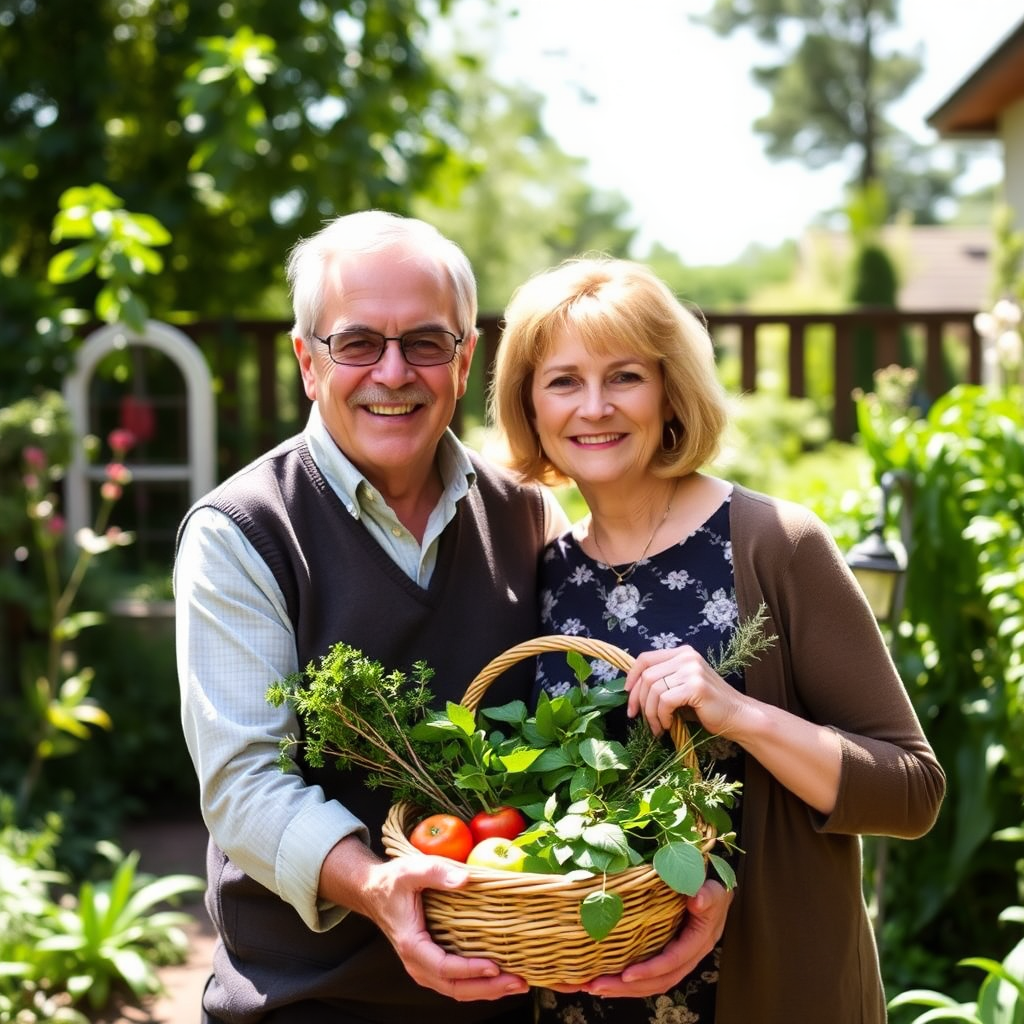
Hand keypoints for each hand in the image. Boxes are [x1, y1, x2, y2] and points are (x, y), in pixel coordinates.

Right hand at [321, 840, 528, 1001]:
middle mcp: (418, 963)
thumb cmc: (392, 882)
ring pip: (457, 989)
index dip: (470, 970)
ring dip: (487, 990)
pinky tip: (499, 977)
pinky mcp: (432, 963)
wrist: (374, 892)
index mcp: (412, 944)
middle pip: (455, 987)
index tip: (495, 966)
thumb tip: (466, 880)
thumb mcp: (412, 869)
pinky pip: (456, 981)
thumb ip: (437, 872)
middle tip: (518, 982)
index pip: (444, 967)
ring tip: (516, 983)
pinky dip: (478, 984)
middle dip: (488, 988)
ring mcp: (425, 966)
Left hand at [549, 880, 731, 997]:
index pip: (673, 961)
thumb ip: (707, 895)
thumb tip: (697, 900)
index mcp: (699, 941)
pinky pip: (649, 976)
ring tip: (593, 987)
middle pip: (659, 981)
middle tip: (596, 986)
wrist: (715, 893)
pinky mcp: (668, 957)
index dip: (651, 969)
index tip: (626, 974)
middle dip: (628, 987)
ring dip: (623, 989)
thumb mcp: (712, 889)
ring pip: (652, 983)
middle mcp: (689, 956)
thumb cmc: (710, 888)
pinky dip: (628, 982)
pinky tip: (606, 981)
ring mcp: (678, 960)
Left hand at [625, 645, 747, 737]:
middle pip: (646, 675)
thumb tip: (632, 689)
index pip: (645, 658)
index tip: (628, 695)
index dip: (632, 676)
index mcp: (682, 653)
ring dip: (650, 713)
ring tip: (657, 726)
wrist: (738, 717)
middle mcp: (687, 657)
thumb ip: (663, 681)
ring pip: (654, 689)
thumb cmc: (707, 706)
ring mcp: (692, 670)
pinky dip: (661, 716)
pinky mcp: (696, 686)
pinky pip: (665, 701)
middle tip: (636, 717)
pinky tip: (667, 725)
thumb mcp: (681, 688)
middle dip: (637, 699)